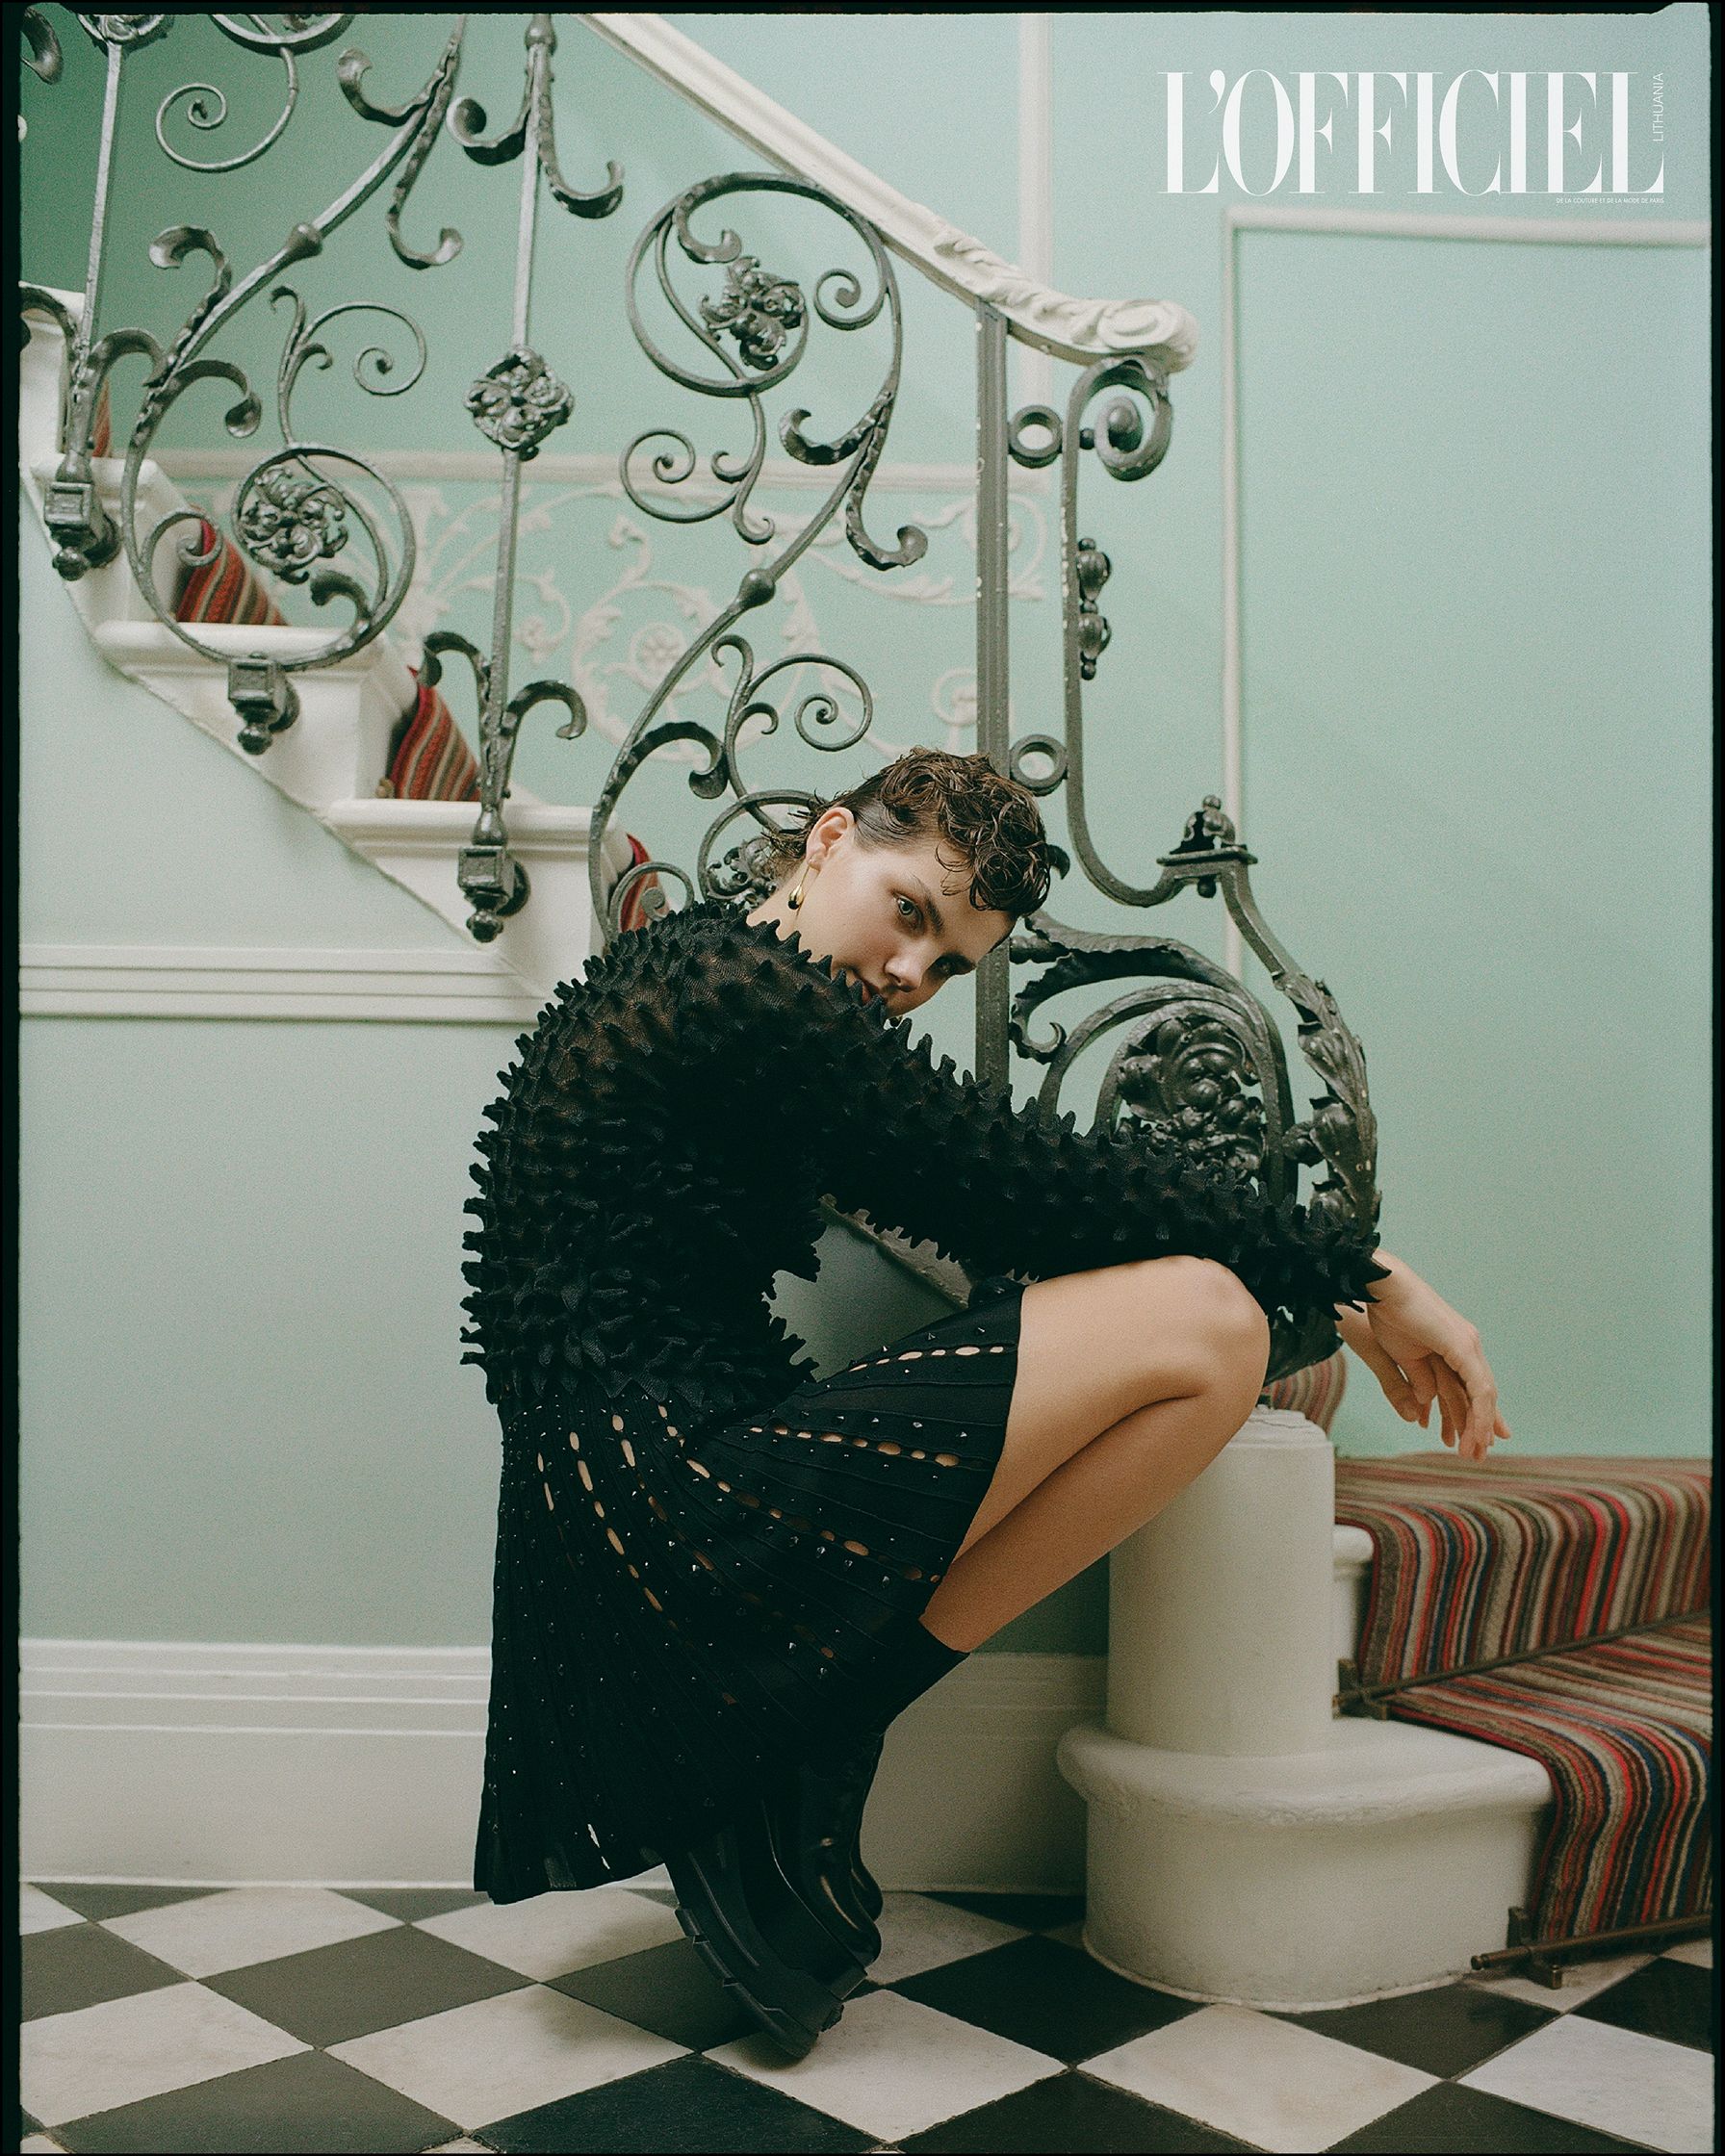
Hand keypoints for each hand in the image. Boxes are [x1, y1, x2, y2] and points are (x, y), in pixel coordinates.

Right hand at [1340, 1254, 1510, 1463]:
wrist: (1380, 1286)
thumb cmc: (1382, 1313)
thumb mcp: (1399, 1357)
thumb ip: (1411, 1382)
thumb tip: (1420, 1408)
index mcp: (1451, 1345)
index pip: (1470, 1385)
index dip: (1474, 1413)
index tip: (1476, 1438)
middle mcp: (1466, 1344)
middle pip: (1481, 1392)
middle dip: (1480, 1426)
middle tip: (1479, 1453)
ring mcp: (1467, 1344)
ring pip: (1483, 1394)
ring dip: (1478, 1426)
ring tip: (1473, 1452)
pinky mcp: (1463, 1346)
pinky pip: (1478, 1388)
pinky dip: (1479, 1413)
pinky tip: (1476, 1434)